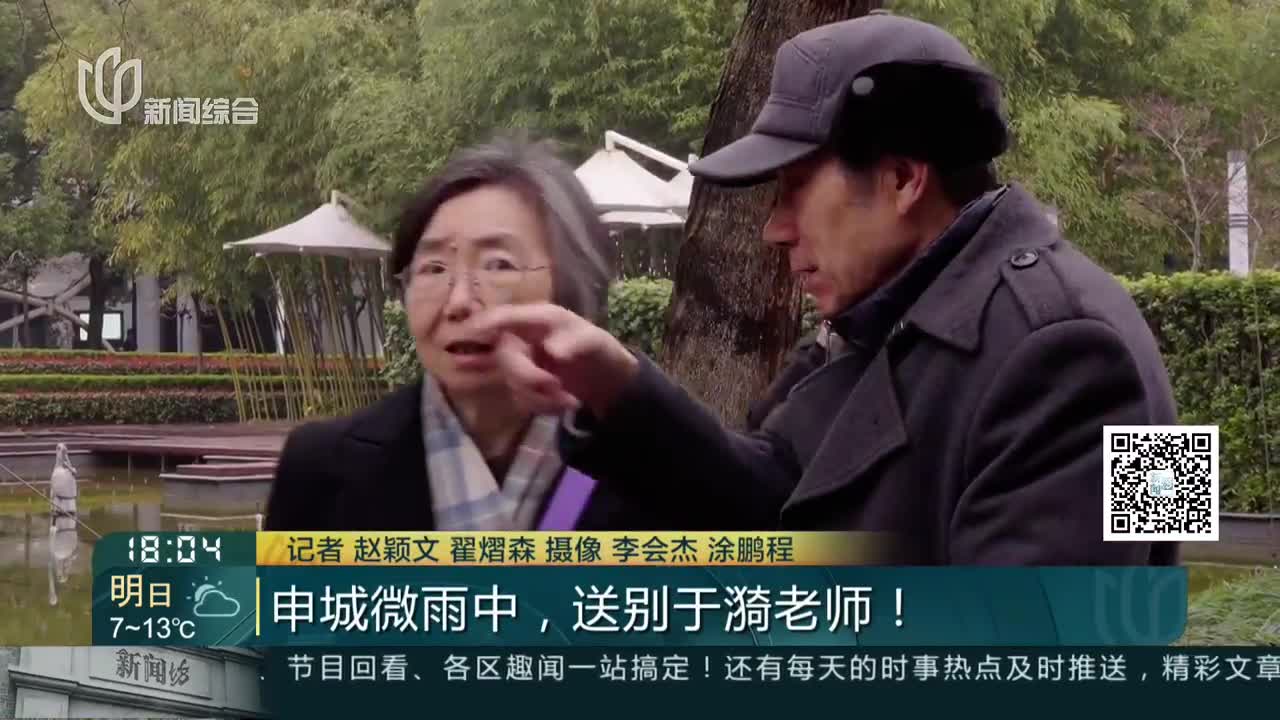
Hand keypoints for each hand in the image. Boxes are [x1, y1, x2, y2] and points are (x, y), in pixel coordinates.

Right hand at [464, 303, 639, 417]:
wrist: (607, 382)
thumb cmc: (598, 350)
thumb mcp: (594, 342)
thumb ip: (575, 343)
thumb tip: (552, 351)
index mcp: (537, 319)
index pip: (504, 317)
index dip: (484, 324)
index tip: (468, 333)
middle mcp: (522, 339)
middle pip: (504, 356)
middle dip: (527, 376)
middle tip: (554, 385)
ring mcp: (521, 363)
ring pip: (512, 382)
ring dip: (541, 396)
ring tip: (570, 399)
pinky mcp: (523, 387)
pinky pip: (522, 399)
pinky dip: (543, 406)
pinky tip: (562, 403)